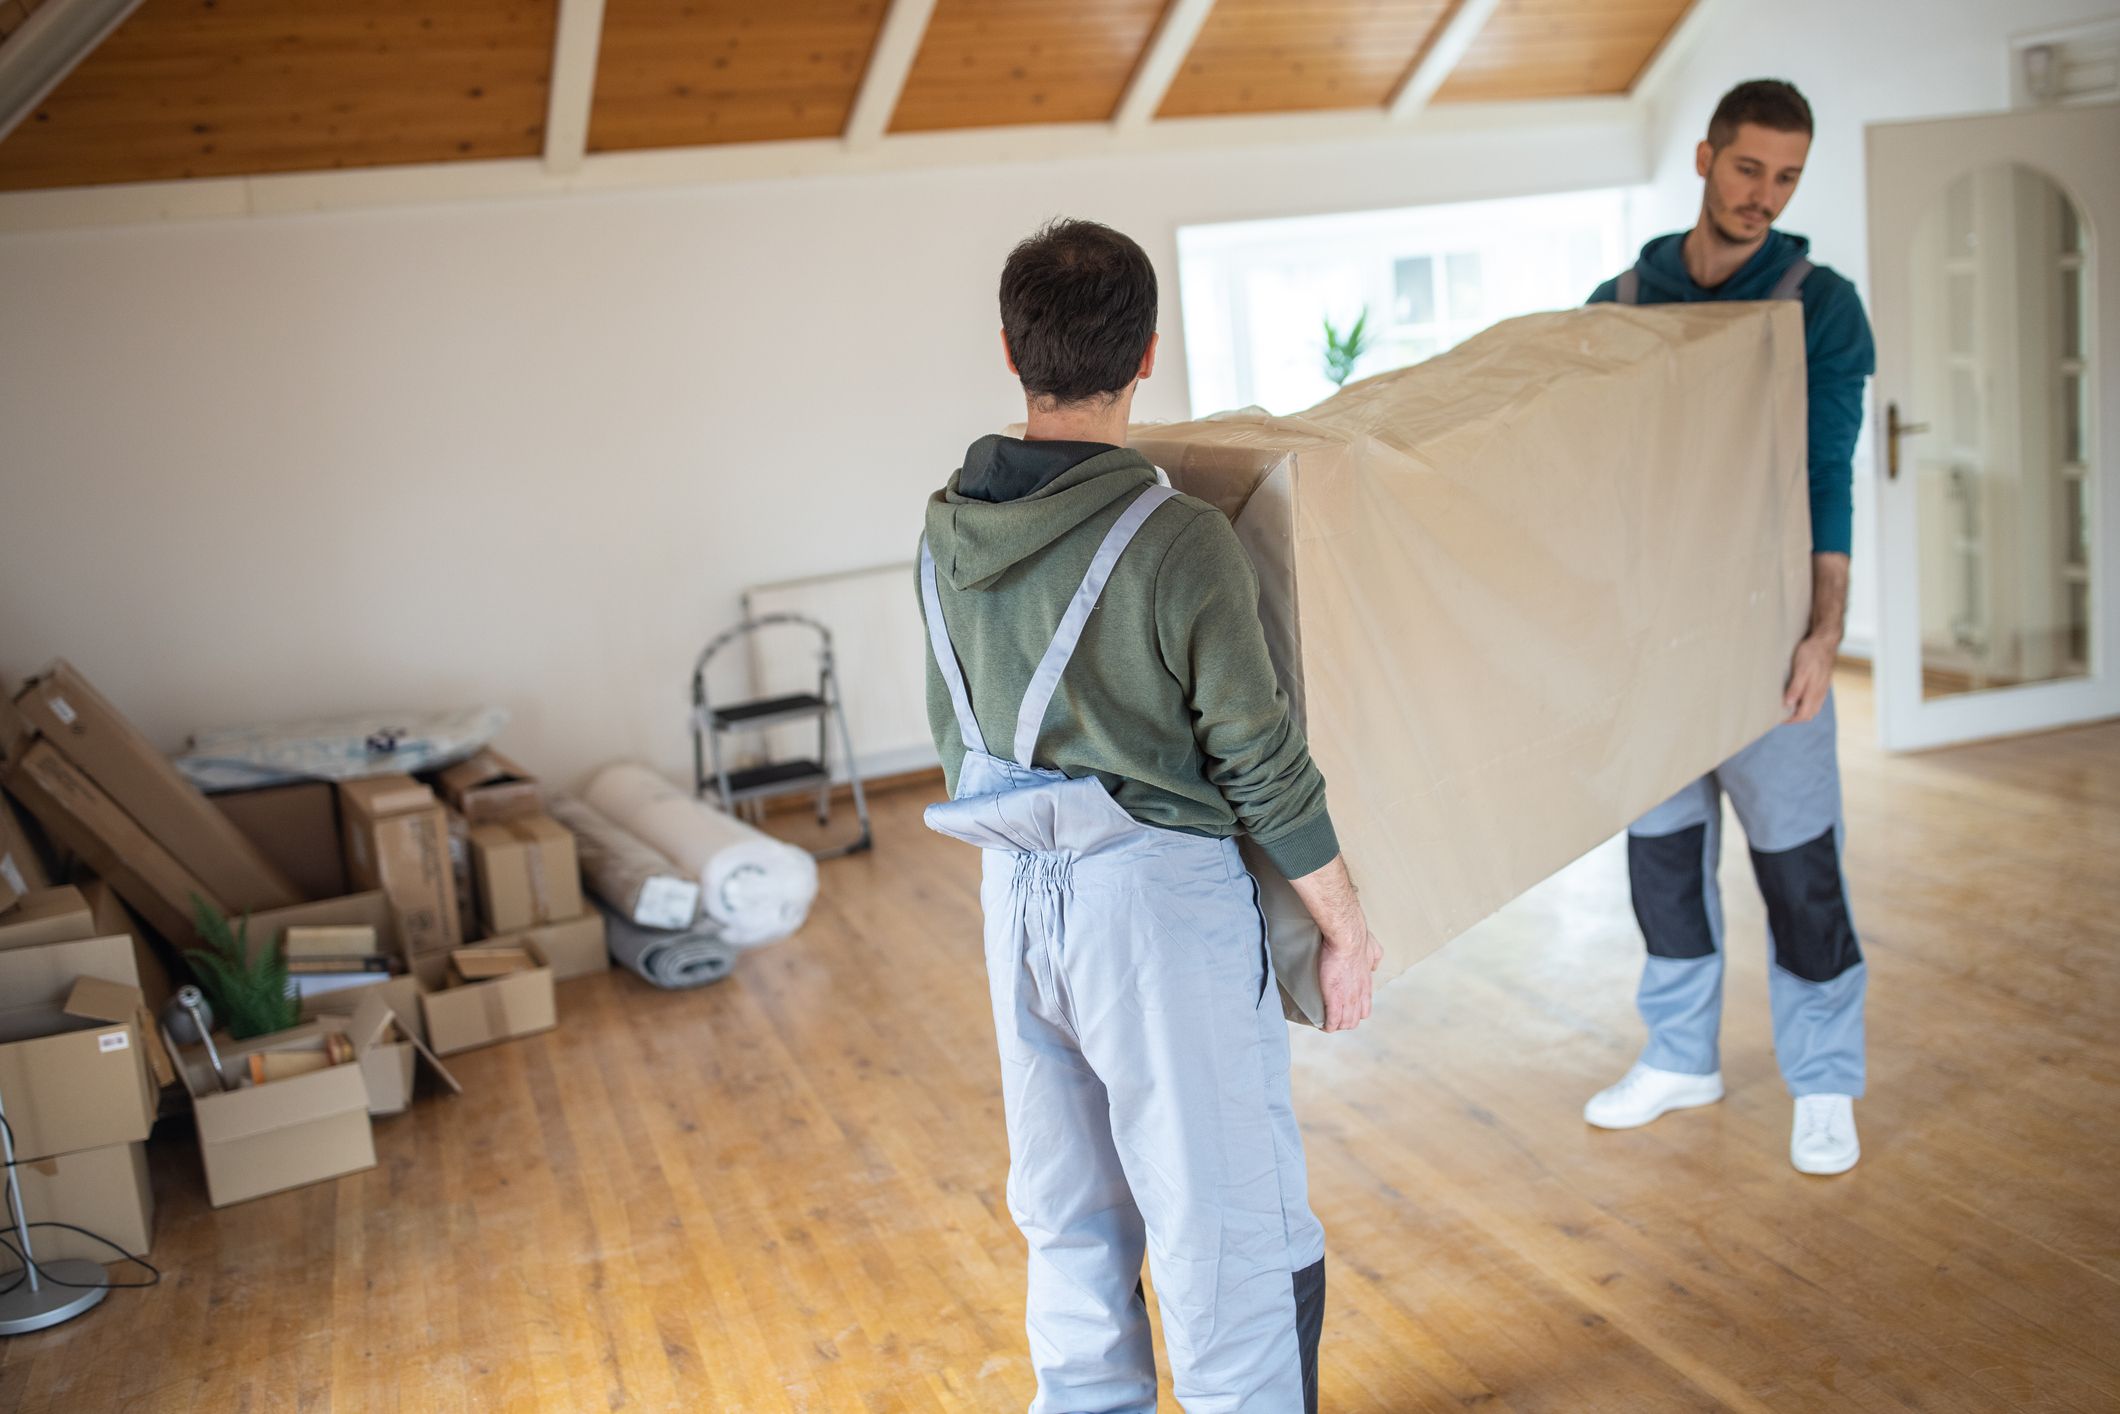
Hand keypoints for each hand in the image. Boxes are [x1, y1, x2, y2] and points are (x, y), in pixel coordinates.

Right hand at [1317, 915, 1381, 1032]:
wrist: (1347, 938)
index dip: (1354, 1012)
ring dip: (1335, 1025)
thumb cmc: (1358, 940)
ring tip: (1324, 1021)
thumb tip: (1373, 965)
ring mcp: (1348, 998)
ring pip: (1344, 1023)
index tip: (1345, 1009)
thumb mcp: (1373, 950)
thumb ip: (1374, 959)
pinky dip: (1326, 1025)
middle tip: (1333, 1017)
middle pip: (1355, 1020)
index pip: (1364, 1009)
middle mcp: (1359, 995)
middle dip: (1344, 1022)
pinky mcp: (1334, 998)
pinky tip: (1320, 1024)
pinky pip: (1332, 1020)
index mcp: (1366, 985)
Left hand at [1783, 632, 1836, 723]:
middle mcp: (1820, 693)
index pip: (1803, 715)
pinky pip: (1816, 700)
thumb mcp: (1801, 669)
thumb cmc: (1811, 653)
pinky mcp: (1823, 683)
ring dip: (1801, 711)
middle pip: (1809, 714)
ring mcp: (1823, 688)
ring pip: (1813, 708)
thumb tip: (1788, 704)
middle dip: (1795, 718)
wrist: (1825, 641)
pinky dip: (1806, 704)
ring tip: (1786, 708)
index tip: (1777, 719)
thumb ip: (1796, 688)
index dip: (1790, 720)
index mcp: (1814, 692)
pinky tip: (1797, 698)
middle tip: (1780, 715)